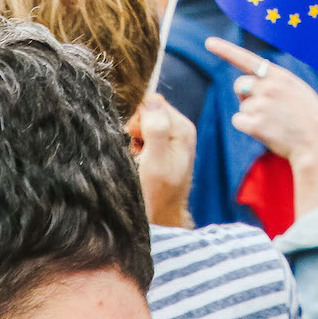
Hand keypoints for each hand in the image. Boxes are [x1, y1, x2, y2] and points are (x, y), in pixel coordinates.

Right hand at [131, 93, 196, 228]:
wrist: (162, 218)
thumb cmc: (158, 194)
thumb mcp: (156, 162)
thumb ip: (157, 130)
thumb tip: (152, 100)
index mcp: (182, 128)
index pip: (153, 102)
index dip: (138, 120)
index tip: (137, 140)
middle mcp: (179, 129)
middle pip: (147, 112)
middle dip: (136, 131)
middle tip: (138, 154)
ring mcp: (172, 138)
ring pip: (142, 125)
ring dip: (135, 141)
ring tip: (139, 161)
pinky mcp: (163, 147)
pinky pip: (143, 137)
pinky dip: (136, 148)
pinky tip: (140, 163)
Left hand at [203, 37, 317, 209]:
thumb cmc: (307, 115)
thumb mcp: (295, 89)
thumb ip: (272, 82)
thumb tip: (243, 89)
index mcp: (279, 75)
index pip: (247, 59)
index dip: (226, 50)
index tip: (209, 43)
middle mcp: (268, 87)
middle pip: (239, 86)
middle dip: (245, 95)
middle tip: (265, 108)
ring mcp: (261, 105)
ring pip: (242, 107)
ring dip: (252, 115)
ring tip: (275, 122)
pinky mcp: (256, 124)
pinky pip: (238, 121)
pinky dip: (248, 127)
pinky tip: (266, 131)